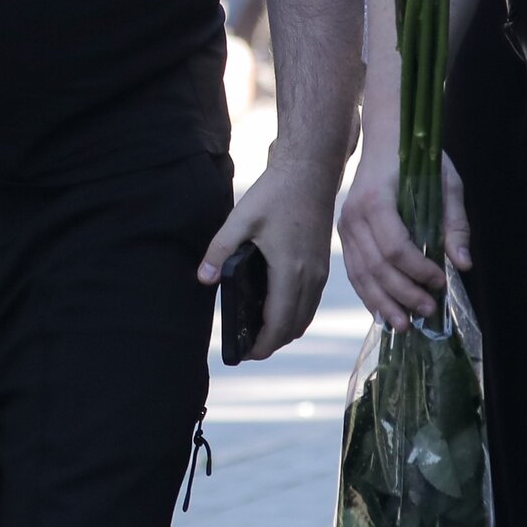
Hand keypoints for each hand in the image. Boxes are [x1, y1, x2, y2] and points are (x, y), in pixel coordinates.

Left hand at [195, 158, 340, 359]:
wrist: (310, 172)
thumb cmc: (275, 194)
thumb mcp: (240, 218)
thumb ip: (220, 251)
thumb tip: (203, 279)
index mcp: (290, 271)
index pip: (279, 323)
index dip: (263, 344)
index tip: (246, 354)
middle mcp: (310, 277)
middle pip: (294, 326)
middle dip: (272, 343)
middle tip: (248, 347)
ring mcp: (320, 272)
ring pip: (305, 316)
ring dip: (286, 330)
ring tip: (260, 332)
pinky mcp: (323, 265)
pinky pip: (311, 302)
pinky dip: (296, 314)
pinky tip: (277, 308)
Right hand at [335, 152, 469, 329]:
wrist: (385, 137)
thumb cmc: (419, 157)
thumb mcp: (447, 182)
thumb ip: (455, 223)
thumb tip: (462, 264)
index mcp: (376, 199)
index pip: (395, 247)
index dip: (418, 270)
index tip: (440, 280)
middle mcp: (353, 216)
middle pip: (376, 266)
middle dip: (403, 294)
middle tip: (429, 311)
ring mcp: (344, 226)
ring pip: (361, 274)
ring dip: (383, 303)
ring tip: (405, 326)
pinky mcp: (345, 235)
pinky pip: (354, 271)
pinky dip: (369, 295)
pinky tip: (385, 312)